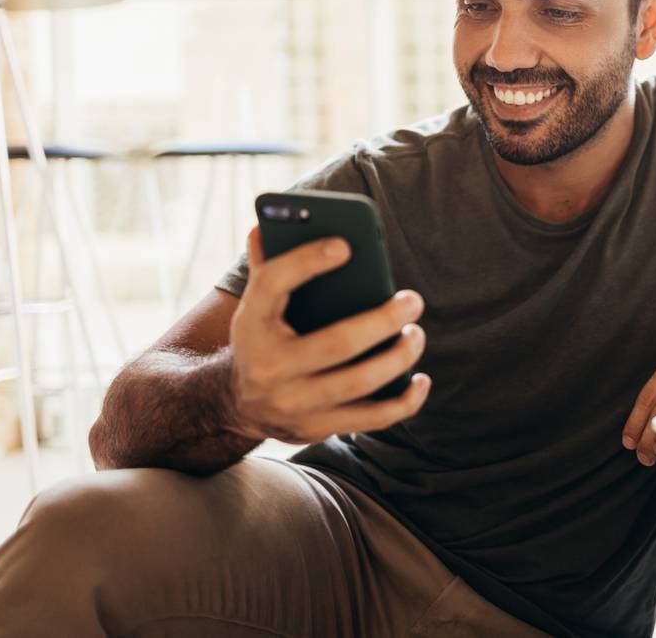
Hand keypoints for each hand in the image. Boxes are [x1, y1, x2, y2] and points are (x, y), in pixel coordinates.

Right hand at [226, 226, 430, 444]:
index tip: (345, 246)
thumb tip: (265, 226)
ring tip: (416, 334)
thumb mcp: (256, 303)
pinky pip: (369, 419)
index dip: (307, 262)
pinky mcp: (315, 428)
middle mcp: (268, 367)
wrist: (235, 404)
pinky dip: (402, 402)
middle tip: (413, 301)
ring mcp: (293, 404)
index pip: (273, 285)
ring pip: (358, 383)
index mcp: (251, 324)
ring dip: (397, 358)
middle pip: (335, 343)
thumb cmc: (263, 337)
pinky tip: (420, 380)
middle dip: (381, 321)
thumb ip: (266, 265)